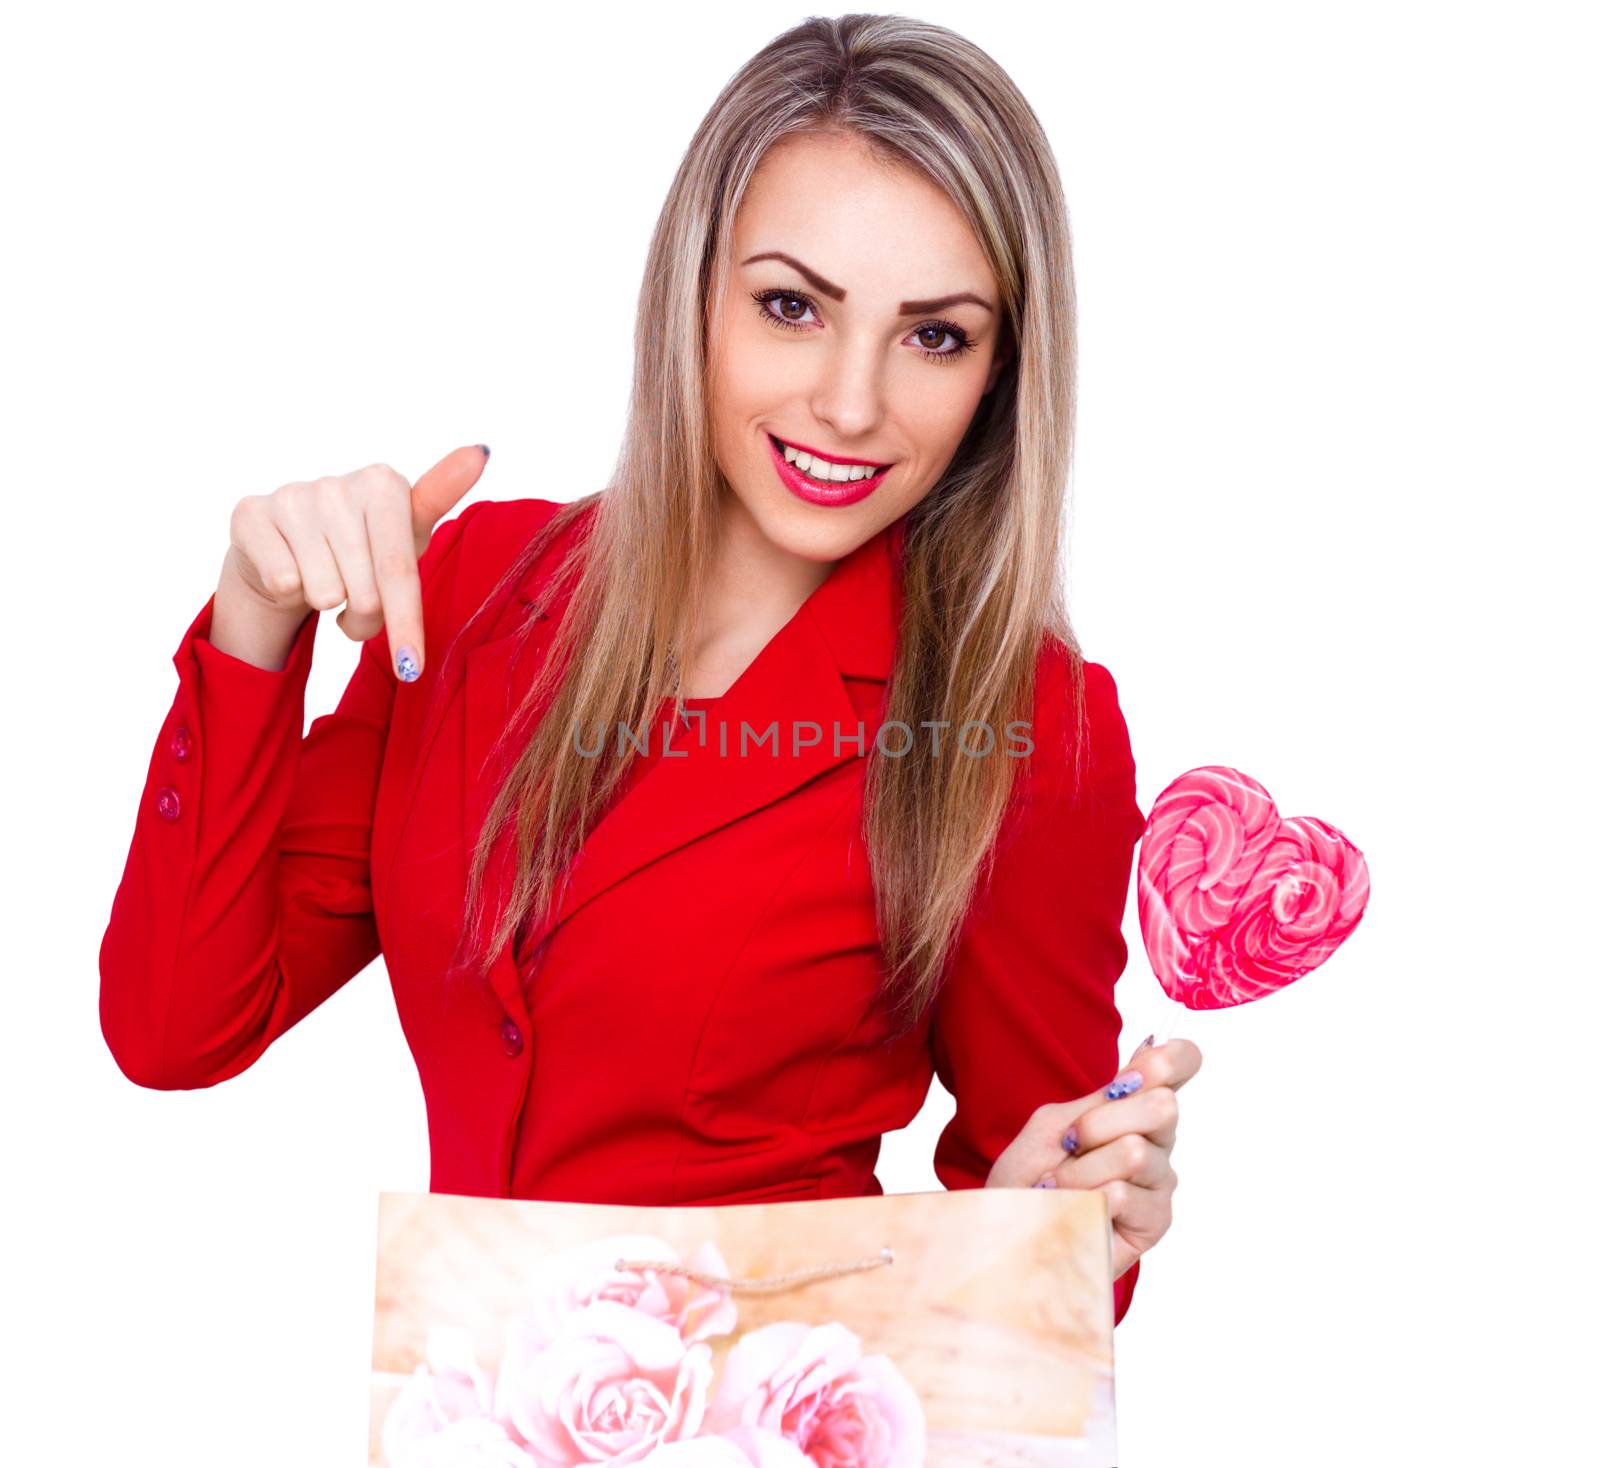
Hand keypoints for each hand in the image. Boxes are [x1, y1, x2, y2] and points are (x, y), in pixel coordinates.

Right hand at [218, 444, 487, 678]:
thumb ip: (439, 499)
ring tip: (327, 585)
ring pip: (324, 594)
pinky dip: (289, 592)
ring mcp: (292, 496)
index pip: (399, 570)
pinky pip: (283, 583)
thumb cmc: (363, 547)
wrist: (288, 548)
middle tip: (356, 603)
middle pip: (364, 593)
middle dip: (364, 619)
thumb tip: (481, 450)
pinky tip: (292, 571)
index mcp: (383, 484)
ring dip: (328, 607)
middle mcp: (337, 484)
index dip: (405, 624)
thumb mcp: (406, 534)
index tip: (410, 666)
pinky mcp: (251, 513)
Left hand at [984, 1037, 1202, 1280]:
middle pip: (1161, 1106)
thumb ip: (1099, 1101)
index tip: (1130, 1078)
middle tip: (1070, 1145)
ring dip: (1079, 1170)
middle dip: (1098, 1124)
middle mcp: (1158, 1139)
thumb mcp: (1054, 1125)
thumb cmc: (1030, 1175)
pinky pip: (1121, 1195)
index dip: (1172, 1059)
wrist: (1011, 1225)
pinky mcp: (1156, 1220)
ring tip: (1060, 1187)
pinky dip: (1082, 1199)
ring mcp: (1160, 1180)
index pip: (1180, 1063)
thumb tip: (1147, 1063)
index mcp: (1135, 1105)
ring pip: (1133, 1152)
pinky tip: (1074, 1210)